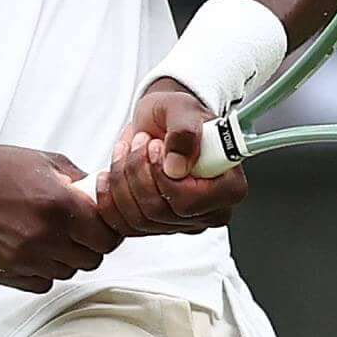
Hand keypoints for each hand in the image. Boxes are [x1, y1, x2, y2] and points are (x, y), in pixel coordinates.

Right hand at [0, 143, 122, 293]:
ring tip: (49, 237)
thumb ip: (77, 180)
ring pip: (69, 272)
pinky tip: (32, 251)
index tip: (100, 225)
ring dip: (66, 258)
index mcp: (59, 204)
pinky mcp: (9, 274)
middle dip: (89, 245)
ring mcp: (26, 259)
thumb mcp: (43, 161)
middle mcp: (46, 236)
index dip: (108, 231)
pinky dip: (43, 271)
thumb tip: (99, 194)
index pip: (108, 237)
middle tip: (76, 231)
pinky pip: (43, 283)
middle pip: (92, 259)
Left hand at [93, 79, 243, 234]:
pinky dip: (108, 200)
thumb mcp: (182, 109)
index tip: (154, 147)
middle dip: (138, 173)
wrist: (161, 122)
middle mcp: (208, 212)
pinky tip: (107, 175)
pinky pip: (123, 226)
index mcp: (229, 188)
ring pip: (138, 220)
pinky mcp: (155, 226)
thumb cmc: (178, 116)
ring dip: (122, 181)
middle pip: (159, 212)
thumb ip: (184, 132)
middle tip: (140, 142)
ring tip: (127, 150)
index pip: (189, 202)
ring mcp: (181, 223)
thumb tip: (177, 167)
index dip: (162, 177)